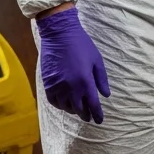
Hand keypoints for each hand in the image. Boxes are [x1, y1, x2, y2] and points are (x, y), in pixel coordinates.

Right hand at [36, 7, 110, 122]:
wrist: (59, 33)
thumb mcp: (96, 60)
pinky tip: (64, 103)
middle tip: (89, 116)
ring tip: (77, 109)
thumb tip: (105, 95)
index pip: (93, 105)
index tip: (99, 120)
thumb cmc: (81, 44)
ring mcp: (58, 86)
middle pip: (79, 109)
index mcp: (85, 81)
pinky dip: (60, 105)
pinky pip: (53, 101)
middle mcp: (71, 87)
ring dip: (73, 110)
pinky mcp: (47, 83)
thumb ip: (102, 79)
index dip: (97, 115)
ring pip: (66, 107)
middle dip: (86, 115)